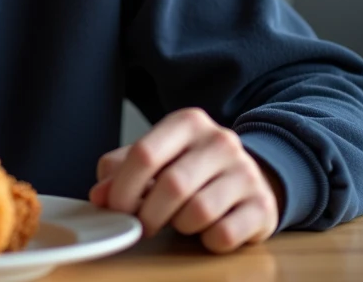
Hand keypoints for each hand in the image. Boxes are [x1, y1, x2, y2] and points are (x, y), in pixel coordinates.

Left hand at [88, 108, 282, 253]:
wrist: (249, 176)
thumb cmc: (190, 168)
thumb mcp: (156, 158)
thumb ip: (121, 171)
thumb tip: (100, 195)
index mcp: (188, 122)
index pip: (145, 153)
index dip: (123, 188)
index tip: (116, 208)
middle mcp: (220, 141)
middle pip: (171, 185)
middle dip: (148, 214)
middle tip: (143, 225)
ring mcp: (246, 172)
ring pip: (198, 211)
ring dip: (179, 226)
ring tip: (180, 219)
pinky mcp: (262, 205)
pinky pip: (223, 234)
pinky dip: (207, 240)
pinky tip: (207, 229)